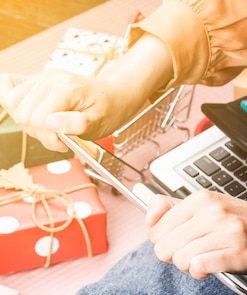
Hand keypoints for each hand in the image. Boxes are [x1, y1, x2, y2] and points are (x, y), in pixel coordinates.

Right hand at [0, 70, 138, 150]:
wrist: (114, 96)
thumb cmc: (109, 109)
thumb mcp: (100, 123)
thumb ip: (78, 125)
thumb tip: (53, 124)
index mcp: (66, 88)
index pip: (38, 119)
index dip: (48, 138)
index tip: (64, 144)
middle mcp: (50, 78)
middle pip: (23, 113)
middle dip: (39, 133)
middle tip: (58, 138)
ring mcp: (41, 77)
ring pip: (12, 103)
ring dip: (28, 122)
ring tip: (49, 128)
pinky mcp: (35, 80)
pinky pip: (10, 90)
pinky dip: (15, 106)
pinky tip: (32, 113)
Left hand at [146, 191, 246, 278]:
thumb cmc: (245, 222)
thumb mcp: (208, 205)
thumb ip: (173, 208)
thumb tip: (149, 216)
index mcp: (201, 199)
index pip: (155, 229)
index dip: (166, 241)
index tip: (183, 242)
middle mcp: (213, 212)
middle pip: (163, 247)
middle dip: (175, 257)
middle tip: (195, 253)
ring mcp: (228, 232)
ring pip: (180, 259)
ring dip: (189, 267)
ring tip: (207, 260)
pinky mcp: (239, 254)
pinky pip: (199, 266)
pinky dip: (200, 273)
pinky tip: (212, 269)